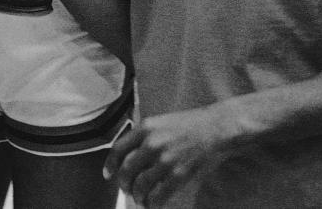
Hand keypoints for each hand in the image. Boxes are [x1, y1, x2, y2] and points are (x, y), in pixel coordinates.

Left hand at [103, 104, 236, 207]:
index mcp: (145, 128)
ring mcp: (165, 159)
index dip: (110, 165)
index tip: (108, 175)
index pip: (118, 149)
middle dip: (124, 184)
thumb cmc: (186, 124)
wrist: (213, 128)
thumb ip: (143, 136)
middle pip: (127, 170)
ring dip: (137, 196)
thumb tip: (128, 156)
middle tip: (127, 190)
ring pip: (140, 185)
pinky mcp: (178, 173)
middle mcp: (152, 143)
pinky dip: (152, 203)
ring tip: (140, 199)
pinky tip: (152, 204)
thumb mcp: (159, 122)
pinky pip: (158, 195)